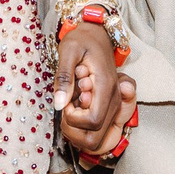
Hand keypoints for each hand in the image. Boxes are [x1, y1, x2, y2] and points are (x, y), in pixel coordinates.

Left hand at [53, 23, 135, 156]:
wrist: (96, 34)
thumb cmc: (81, 39)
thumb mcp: (68, 50)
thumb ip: (64, 77)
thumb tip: (60, 104)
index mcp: (105, 86)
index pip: (92, 120)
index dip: (74, 118)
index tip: (66, 101)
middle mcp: (114, 99)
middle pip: (95, 138)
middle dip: (73, 130)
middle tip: (66, 107)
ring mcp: (114, 105)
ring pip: (96, 140)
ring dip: (76, 130)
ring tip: (70, 106)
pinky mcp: (109, 107)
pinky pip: (96, 130)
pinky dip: (80, 126)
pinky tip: (75, 107)